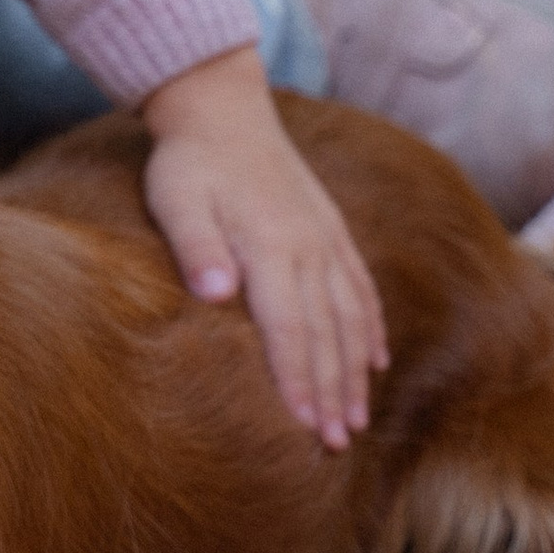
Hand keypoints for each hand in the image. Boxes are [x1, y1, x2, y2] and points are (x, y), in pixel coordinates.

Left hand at [140, 45, 389, 451]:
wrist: (221, 106)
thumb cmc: (188, 160)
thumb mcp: (177, 198)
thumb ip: (196, 246)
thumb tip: (215, 294)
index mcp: (271, 245)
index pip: (290, 328)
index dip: (299, 380)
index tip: (304, 427)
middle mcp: (308, 246)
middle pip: (327, 334)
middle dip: (333, 393)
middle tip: (336, 445)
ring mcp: (326, 238)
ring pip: (350, 317)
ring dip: (356, 373)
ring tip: (358, 421)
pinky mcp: (331, 229)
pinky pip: (360, 287)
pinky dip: (371, 328)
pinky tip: (376, 362)